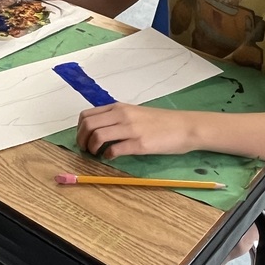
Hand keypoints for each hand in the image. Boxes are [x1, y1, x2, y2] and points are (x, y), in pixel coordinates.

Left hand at [76, 103, 192, 158]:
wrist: (185, 126)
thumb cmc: (161, 121)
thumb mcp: (135, 113)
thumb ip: (117, 118)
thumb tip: (99, 129)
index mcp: (119, 107)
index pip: (87, 115)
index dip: (79, 129)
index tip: (82, 139)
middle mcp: (122, 115)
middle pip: (89, 125)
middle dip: (81, 140)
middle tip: (85, 150)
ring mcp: (130, 129)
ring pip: (98, 136)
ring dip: (92, 149)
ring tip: (97, 154)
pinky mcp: (139, 143)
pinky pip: (114, 149)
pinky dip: (107, 155)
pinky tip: (111, 157)